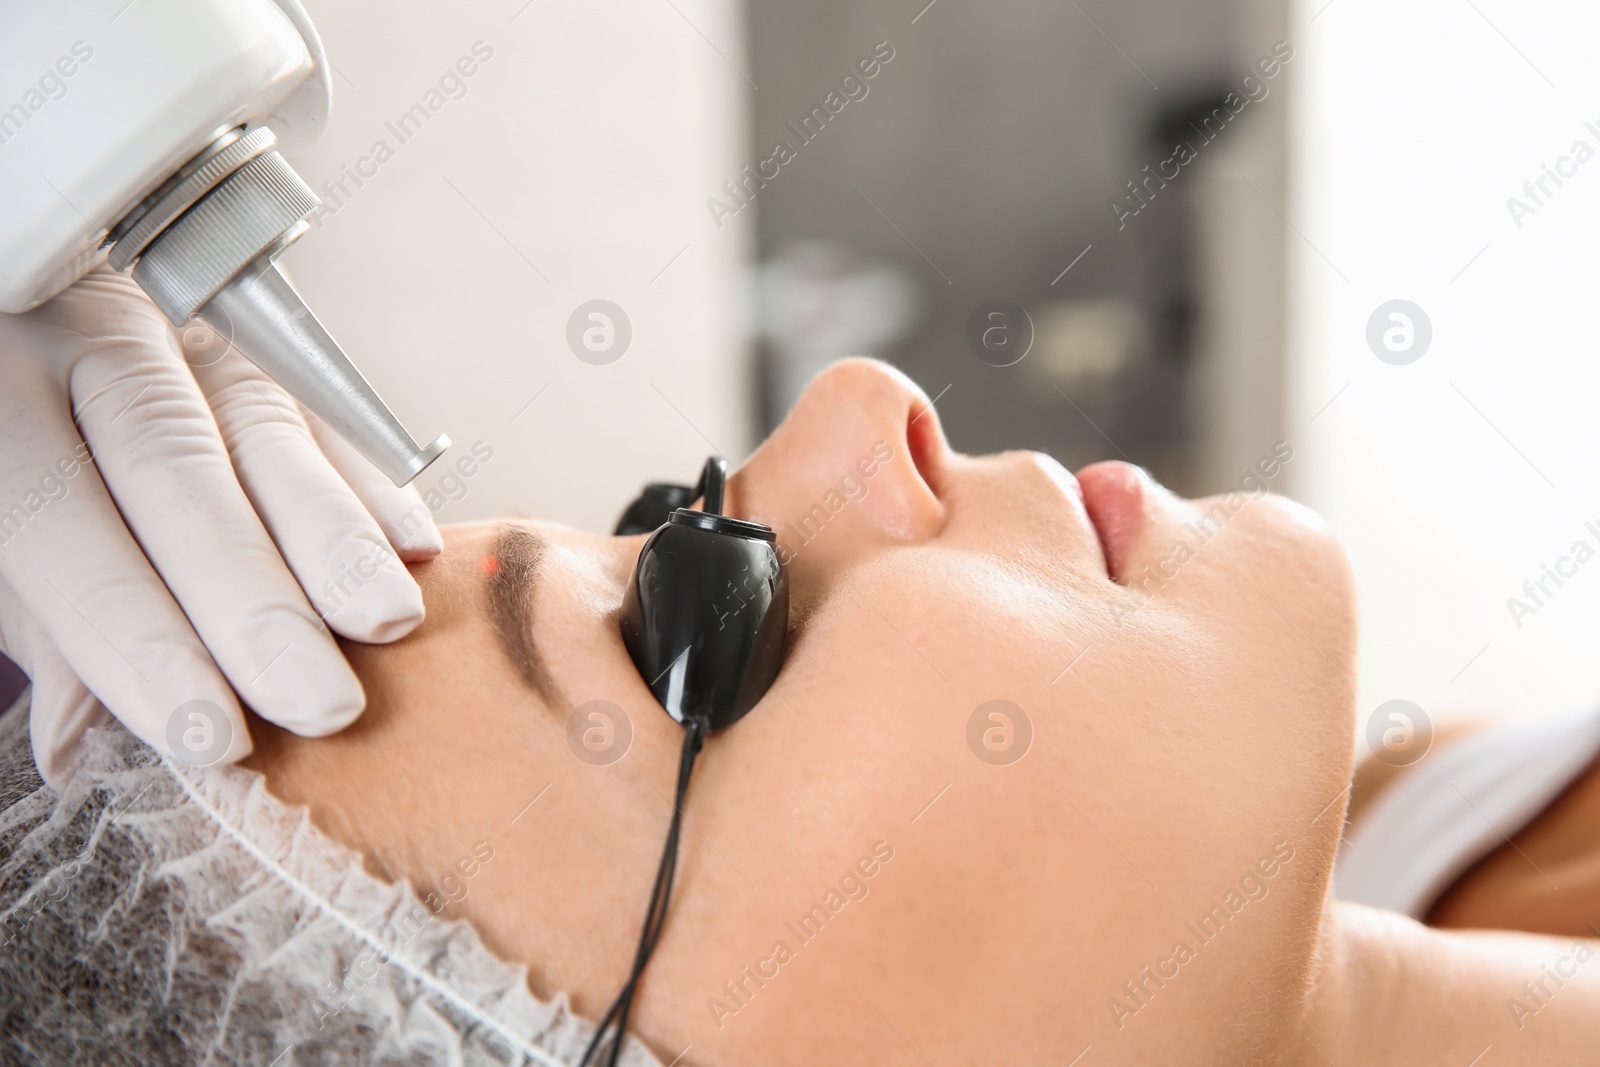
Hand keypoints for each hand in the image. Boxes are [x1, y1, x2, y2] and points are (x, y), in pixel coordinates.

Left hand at [0, 265, 441, 784]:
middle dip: (256, 596)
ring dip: (337, 534)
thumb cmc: (1, 463)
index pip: (60, 521)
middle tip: (317, 698)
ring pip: (267, 423)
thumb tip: (79, 747)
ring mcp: (177, 321)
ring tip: (385, 621)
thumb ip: (35, 625)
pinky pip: (326, 399)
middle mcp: (81, 337)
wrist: (19, 329)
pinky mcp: (255, 330)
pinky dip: (372, 477)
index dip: (136, 632)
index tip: (210, 731)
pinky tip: (412, 546)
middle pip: (176, 464)